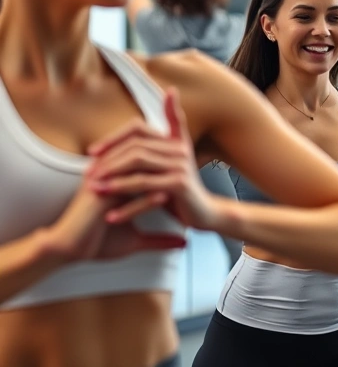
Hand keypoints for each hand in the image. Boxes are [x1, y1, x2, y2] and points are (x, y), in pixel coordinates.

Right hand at [45, 176, 184, 263]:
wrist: (67, 253)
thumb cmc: (96, 243)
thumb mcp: (135, 241)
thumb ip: (160, 239)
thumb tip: (183, 242)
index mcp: (116, 181)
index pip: (145, 165)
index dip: (168, 165)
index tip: (192, 169)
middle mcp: (108, 178)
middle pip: (141, 162)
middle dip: (166, 163)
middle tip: (192, 165)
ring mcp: (102, 187)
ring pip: (135, 176)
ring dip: (159, 176)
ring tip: (185, 178)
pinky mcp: (97, 201)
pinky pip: (125, 195)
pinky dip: (144, 196)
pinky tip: (165, 197)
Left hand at [87, 89, 220, 230]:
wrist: (205, 214)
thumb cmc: (178, 192)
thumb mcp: (166, 167)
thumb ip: (150, 151)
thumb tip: (120, 142)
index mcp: (174, 141)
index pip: (138, 128)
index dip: (114, 137)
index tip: (92, 151)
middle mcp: (179, 148)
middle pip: (135, 145)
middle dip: (108, 160)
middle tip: (88, 175)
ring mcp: (180, 164)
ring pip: (137, 163)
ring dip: (112, 177)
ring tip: (93, 189)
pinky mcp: (179, 183)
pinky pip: (144, 187)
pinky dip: (125, 202)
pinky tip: (110, 214)